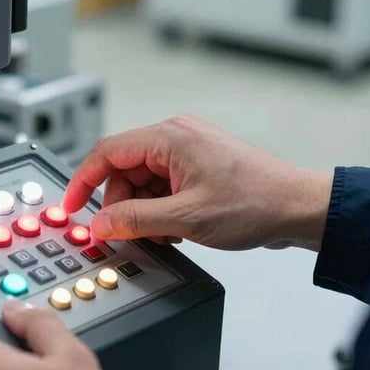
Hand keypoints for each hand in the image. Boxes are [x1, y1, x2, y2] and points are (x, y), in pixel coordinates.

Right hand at [62, 115, 332, 250]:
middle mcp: (175, 136)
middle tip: (129, 232)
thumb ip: (134, 221)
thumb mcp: (185, 218)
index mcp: (168, 137)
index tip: (70, 206)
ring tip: (166, 231)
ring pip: (141, 182)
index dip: (82, 181)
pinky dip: (161, 209)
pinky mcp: (197, 166)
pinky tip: (177, 226)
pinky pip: (161, 186)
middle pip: (123, 170)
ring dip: (144, 211)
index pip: (106, 152)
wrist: (299, 208)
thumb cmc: (255, 203)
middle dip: (121, 205)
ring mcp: (187, 151)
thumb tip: (100, 224)